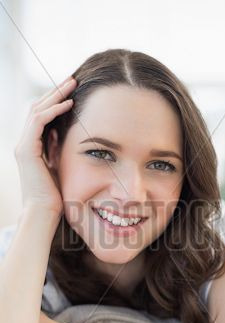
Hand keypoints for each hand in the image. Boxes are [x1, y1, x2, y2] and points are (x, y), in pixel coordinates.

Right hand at [14, 76, 76, 215]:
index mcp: (31, 146)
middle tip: (73, 80)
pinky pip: (39, 122)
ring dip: (55, 95)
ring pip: (37, 110)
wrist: (44, 212)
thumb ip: (57, 149)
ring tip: (72, 84)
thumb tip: (63, 134)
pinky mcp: (27, 150)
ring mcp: (23, 145)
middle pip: (37, 108)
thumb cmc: (55, 195)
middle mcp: (24, 143)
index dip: (55, 101)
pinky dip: (54, 111)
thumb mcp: (58, 167)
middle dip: (55, 92)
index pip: (41, 116)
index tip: (73, 91)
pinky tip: (69, 103)